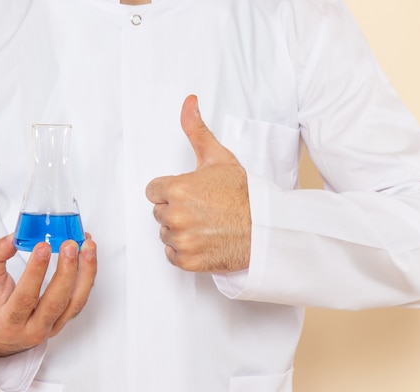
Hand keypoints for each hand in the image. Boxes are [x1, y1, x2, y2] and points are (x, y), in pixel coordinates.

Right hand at [0, 234, 96, 357]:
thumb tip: (15, 236)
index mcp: (9, 320)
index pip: (25, 297)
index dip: (36, 271)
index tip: (43, 246)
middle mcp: (32, 329)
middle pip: (55, 302)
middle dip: (66, 271)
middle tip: (70, 245)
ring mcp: (51, 327)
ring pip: (75, 302)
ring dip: (85, 272)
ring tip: (88, 247)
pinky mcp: (63, 322)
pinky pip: (80, 300)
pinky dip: (87, 277)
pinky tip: (88, 257)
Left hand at [145, 95, 250, 271]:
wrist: (266, 228)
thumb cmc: (244, 194)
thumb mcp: (219, 157)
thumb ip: (196, 131)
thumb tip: (188, 103)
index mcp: (176, 189)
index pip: (153, 191)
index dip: (170, 191)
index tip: (189, 194)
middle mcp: (175, 216)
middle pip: (159, 213)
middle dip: (175, 210)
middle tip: (202, 209)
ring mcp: (182, 241)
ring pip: (166, 234)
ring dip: (179, 231)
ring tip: (205, 225)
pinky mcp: (188, 261)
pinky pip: (172, 256)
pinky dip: (185, 251)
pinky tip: (204, 241)